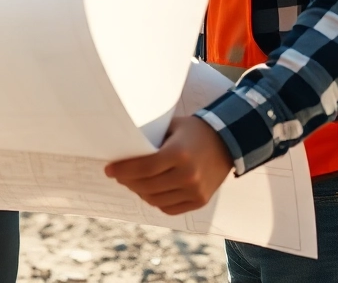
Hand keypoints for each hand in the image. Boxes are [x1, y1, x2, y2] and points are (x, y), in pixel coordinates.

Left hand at [104, 116, 233, 214]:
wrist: (228, 141)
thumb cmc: (194, 131)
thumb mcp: (172, 128)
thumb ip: (151, 140)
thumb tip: (123, 150)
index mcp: (179, 153)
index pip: (143, 167)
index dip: (122, 170)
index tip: (108, 169)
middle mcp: (188, 175)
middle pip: (146, 185)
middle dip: (127, 181)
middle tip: (118, 176)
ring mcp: (195, 191)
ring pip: (155, 199)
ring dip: (140, 192)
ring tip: (132, 183)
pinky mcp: (200, 201)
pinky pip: (169, 208)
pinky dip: (156, 201)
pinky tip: (149, 191)